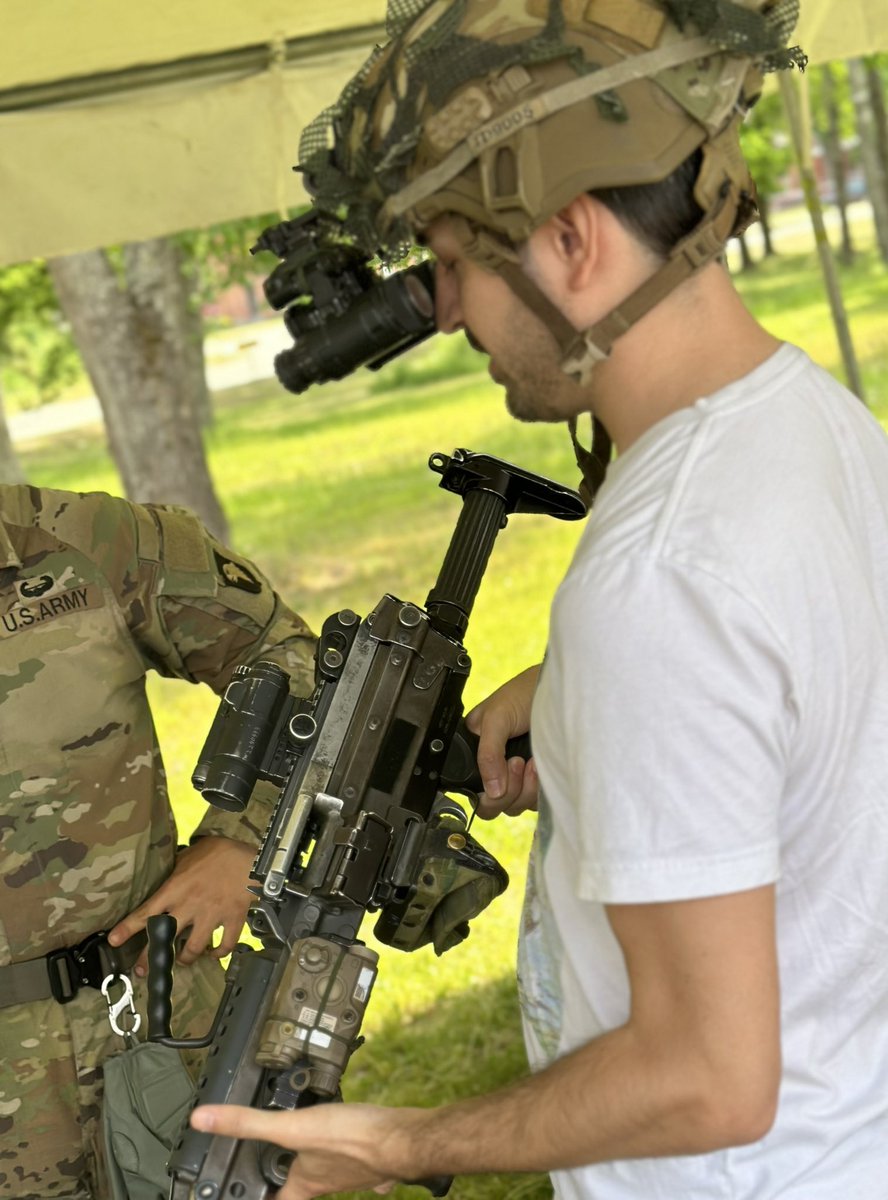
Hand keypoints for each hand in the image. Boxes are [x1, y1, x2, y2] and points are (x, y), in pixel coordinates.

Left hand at [107, 836, 253, 972]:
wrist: (251, 857)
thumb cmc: (220, 851)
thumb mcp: (190, 855)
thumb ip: (177, 870)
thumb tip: (167, 873)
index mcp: (175, 889)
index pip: (146, 912)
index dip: (127, 928)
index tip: (114, 941)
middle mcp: (189, 906)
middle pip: (165, 938)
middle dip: (151, 957)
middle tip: (142, 971)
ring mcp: (211, 916)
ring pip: (193, 949)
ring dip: (185, 958)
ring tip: (182, 962)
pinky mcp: (232, 921)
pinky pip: (224, 945)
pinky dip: (218, 953)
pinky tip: (213, 954)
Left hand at [190, 1102, 406, 1198]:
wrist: (404, 1138)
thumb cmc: (353, 1139)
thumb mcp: (293, 1128)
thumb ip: (248, 1123)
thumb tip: (204, 1121)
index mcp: (305, 1183)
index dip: (259, 1199)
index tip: (245, 1194)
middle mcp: (328, 1180)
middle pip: (302, 1187)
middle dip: (288, 1178)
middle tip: (274, 1163)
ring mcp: (353, 1169)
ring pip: (330, 1172)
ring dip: (319, 1163)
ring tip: (309, 1146)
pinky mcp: (373, 1153)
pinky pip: (361, 1159)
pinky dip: (355, 1153)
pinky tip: (357, 1137)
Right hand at [465, 664, 540, 818]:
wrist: (559, 691)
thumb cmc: (524, 693)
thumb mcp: (496, 717)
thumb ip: (487, 755)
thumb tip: (491, 791)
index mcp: (477, 753)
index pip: (473, 792)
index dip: (486, 792)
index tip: (500, 772)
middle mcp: (496, 769)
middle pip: (494, 806)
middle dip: (508, 789)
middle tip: (517, 762)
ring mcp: (518, 776)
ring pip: (516, 806)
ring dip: (526, 788)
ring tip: (533, 761)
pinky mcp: (539, 780)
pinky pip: (535, 802)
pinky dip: (539, 788)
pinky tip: (542, 764)